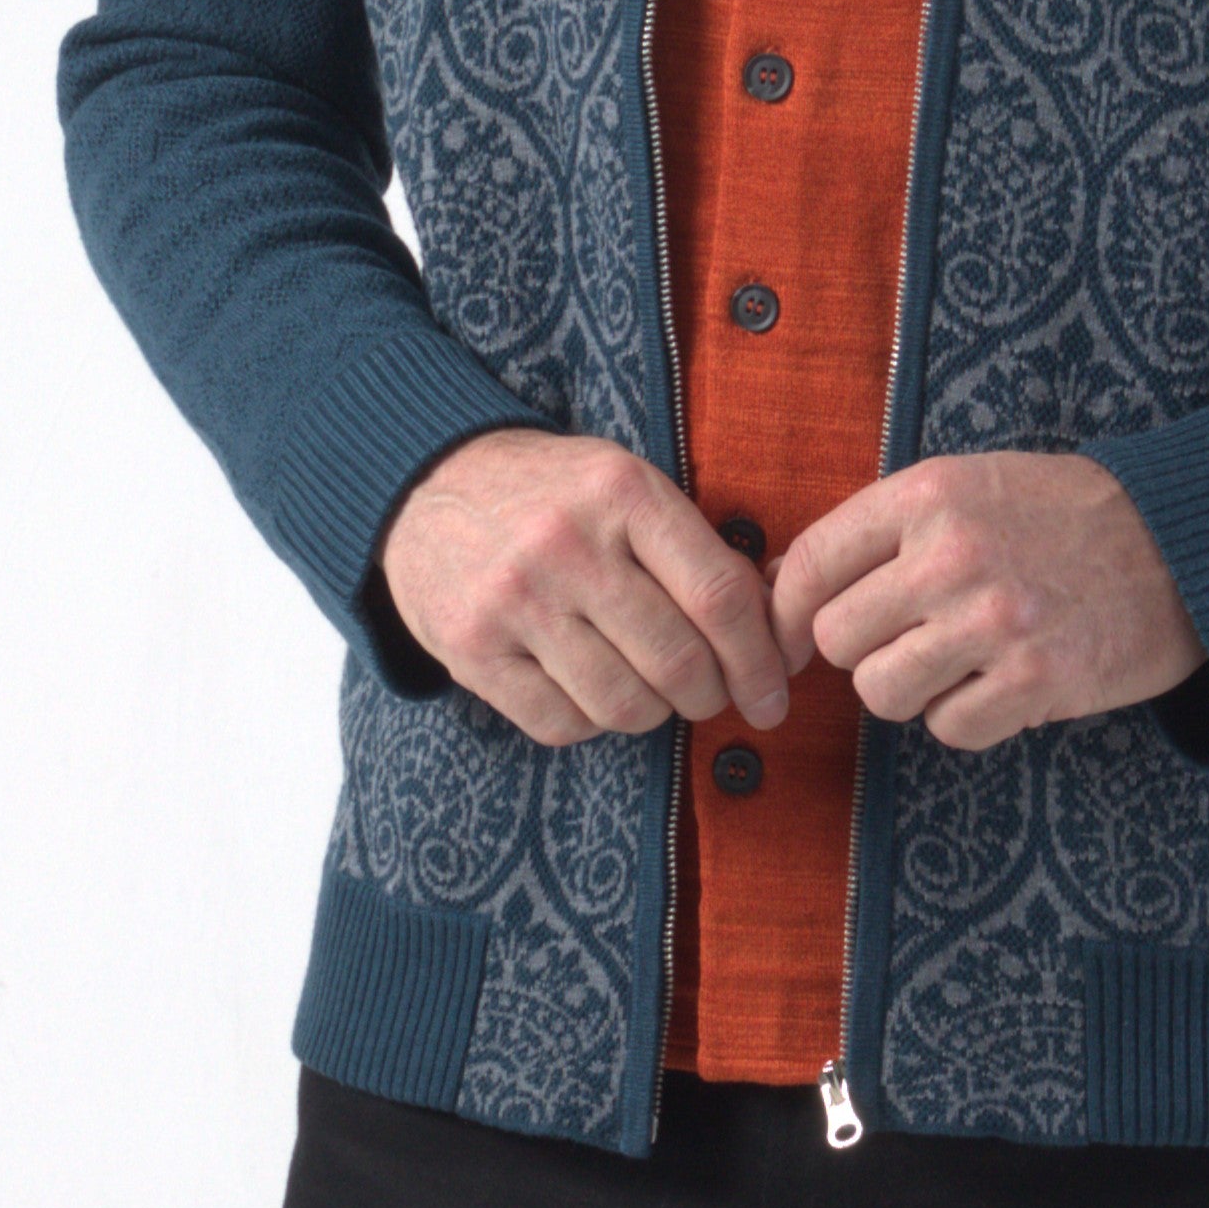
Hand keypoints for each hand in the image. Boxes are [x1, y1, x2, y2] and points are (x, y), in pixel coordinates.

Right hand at [379, 431, 789, 750]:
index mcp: (623, 493)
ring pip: (625, 704)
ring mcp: (514, 601)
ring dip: (655, 712)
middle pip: (679, 661)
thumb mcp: (628, 485)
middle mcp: (567, 546)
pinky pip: (562, 723)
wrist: (429, 483)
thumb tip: (779, 625)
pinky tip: (591, 689)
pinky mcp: (470, 650)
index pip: (720, 596)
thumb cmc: (554, 492)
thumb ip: (699, 548)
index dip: (760, 659)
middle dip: (713, 695)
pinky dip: (592, 722)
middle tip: (713, 695)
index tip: (773, 693)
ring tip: (650, 688)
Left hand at [767, 451, 1203, 752]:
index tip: (788, 640)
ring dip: (910, 689)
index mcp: (930, 493)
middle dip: (863, 649)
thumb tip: (778, 582)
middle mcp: (953, 555)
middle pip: (836, 638)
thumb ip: (883, 528)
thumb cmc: (1064, 515)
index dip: (783, 611)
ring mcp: (994, 622)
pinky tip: (1001, 683)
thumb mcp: (970, 486)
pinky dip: (966, 718)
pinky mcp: (1034, 682)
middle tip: (910, 638)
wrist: (1182, 544)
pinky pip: (948, 728)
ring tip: (956, 662)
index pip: (812, 561)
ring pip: (881, 692)